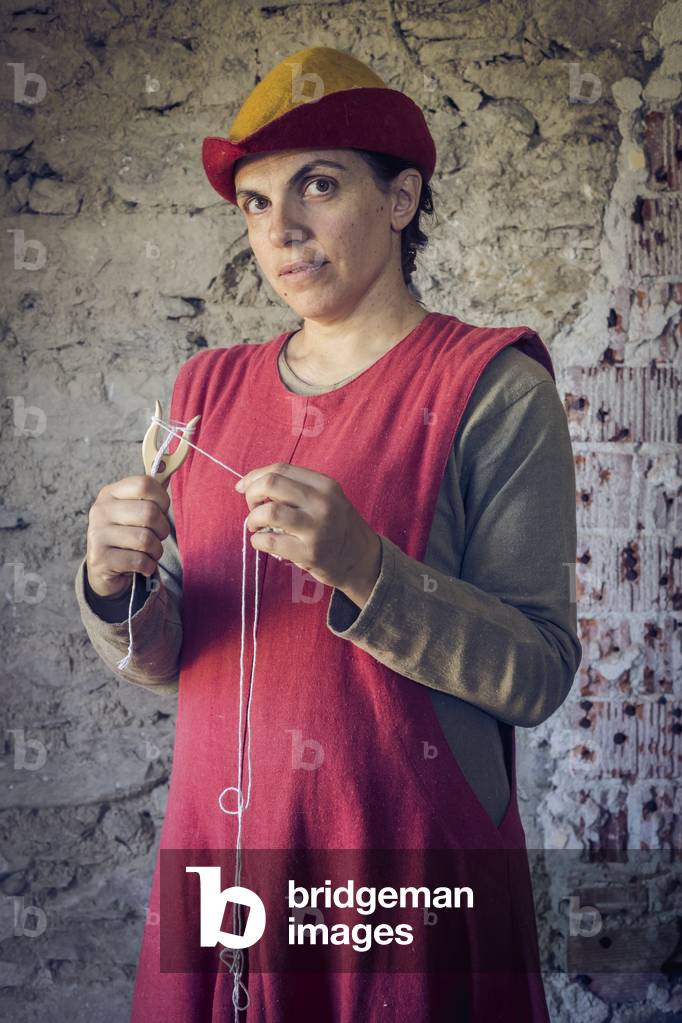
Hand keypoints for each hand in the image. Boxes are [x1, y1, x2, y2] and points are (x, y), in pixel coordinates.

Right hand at [85, 475, 170, 597]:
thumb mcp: (135, 510)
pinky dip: (148, 566)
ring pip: (145, 539)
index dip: (162, 499)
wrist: (105, 569)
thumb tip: (169, 462)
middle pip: (149, 512)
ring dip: (155, 550)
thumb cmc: (127, 535)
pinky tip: (142, 565)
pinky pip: (139, 560)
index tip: (161, 511)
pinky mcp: (100, 559)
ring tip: (148, 552)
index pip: (145, 484)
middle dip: (162, 529)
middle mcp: (100, 510)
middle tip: (156, 537)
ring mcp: (97, 534)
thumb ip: (151, 491)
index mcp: (110, 493)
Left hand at [235, 462, 381, 606]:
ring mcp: (316, 528)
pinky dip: (257, 541)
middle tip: (252, 507)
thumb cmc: (336, 526)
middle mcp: (322, 503)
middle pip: (272, 484)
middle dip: (251, 494)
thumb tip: (248, 484)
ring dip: (253, 518)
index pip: (281, 469)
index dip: (255, 476)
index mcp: (325, 484)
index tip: (244, 487)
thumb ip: (295, 489)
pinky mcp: (309, 553)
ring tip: (255, 526)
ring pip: (269, 512)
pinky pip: (269, 541)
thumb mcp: (326, 499)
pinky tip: (262, 542)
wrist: (361, 559)